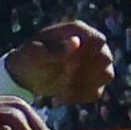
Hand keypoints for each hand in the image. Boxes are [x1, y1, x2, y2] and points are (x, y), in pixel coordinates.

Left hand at [2, 18, 117, 108]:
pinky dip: (78, 98)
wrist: (24, 76)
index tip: (68, 64)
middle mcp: (90, 46)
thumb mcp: (35, 53)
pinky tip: (58, 97)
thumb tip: (76, 42)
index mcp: (77, 32)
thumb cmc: (28, 58)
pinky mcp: (92, 83)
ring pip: (106, 76)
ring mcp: (94, 65)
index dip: (89, 53)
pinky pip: (96, 92)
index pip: (99, 40)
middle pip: (106, 59)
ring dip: (83, 85)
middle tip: (64, 75)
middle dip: (85, 71)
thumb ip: (56, 48)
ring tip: (60, 89)